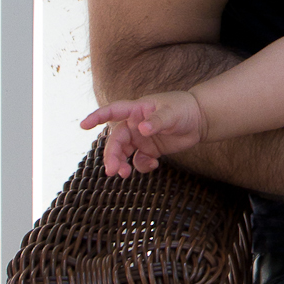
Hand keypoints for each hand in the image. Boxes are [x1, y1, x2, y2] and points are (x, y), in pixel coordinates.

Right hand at [80, 92, 206, 176]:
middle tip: (112, 170)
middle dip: (112, 155)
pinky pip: (139, 160)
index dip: (97, 116)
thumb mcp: (172, 113)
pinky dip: (142, 166)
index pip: (113, 111)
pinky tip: (154, 165)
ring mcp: (141, 137)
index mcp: (137, 110)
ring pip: (123, 153)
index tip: (83, 125)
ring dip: (121, 164)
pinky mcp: (150, 149)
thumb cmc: (184, 109)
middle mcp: (135, 124)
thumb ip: (157, 121)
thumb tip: (142, 130)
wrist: (200, 120)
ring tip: (124, 174)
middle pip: (116, 140)